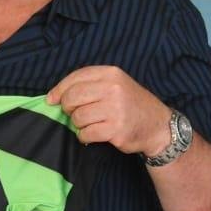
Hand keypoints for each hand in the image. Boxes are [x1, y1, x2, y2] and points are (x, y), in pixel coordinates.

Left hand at [47, 66, 171, 155]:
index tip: (52, 100)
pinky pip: (85, 133)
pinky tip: (96, 133)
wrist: (158, 126)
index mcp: (110, 74)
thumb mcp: (114, 84)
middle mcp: (113, 88)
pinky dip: (85, 136)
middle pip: (72, 98)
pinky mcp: (115, 129)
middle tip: (76, 113)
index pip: (75, 78)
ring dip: (79, 124)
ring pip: (77, 117)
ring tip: (92, 123)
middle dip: (68, 108)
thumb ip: (87, 85)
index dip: (59, 90)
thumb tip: (52, 96)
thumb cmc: (130, 105)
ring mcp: (115, 109)